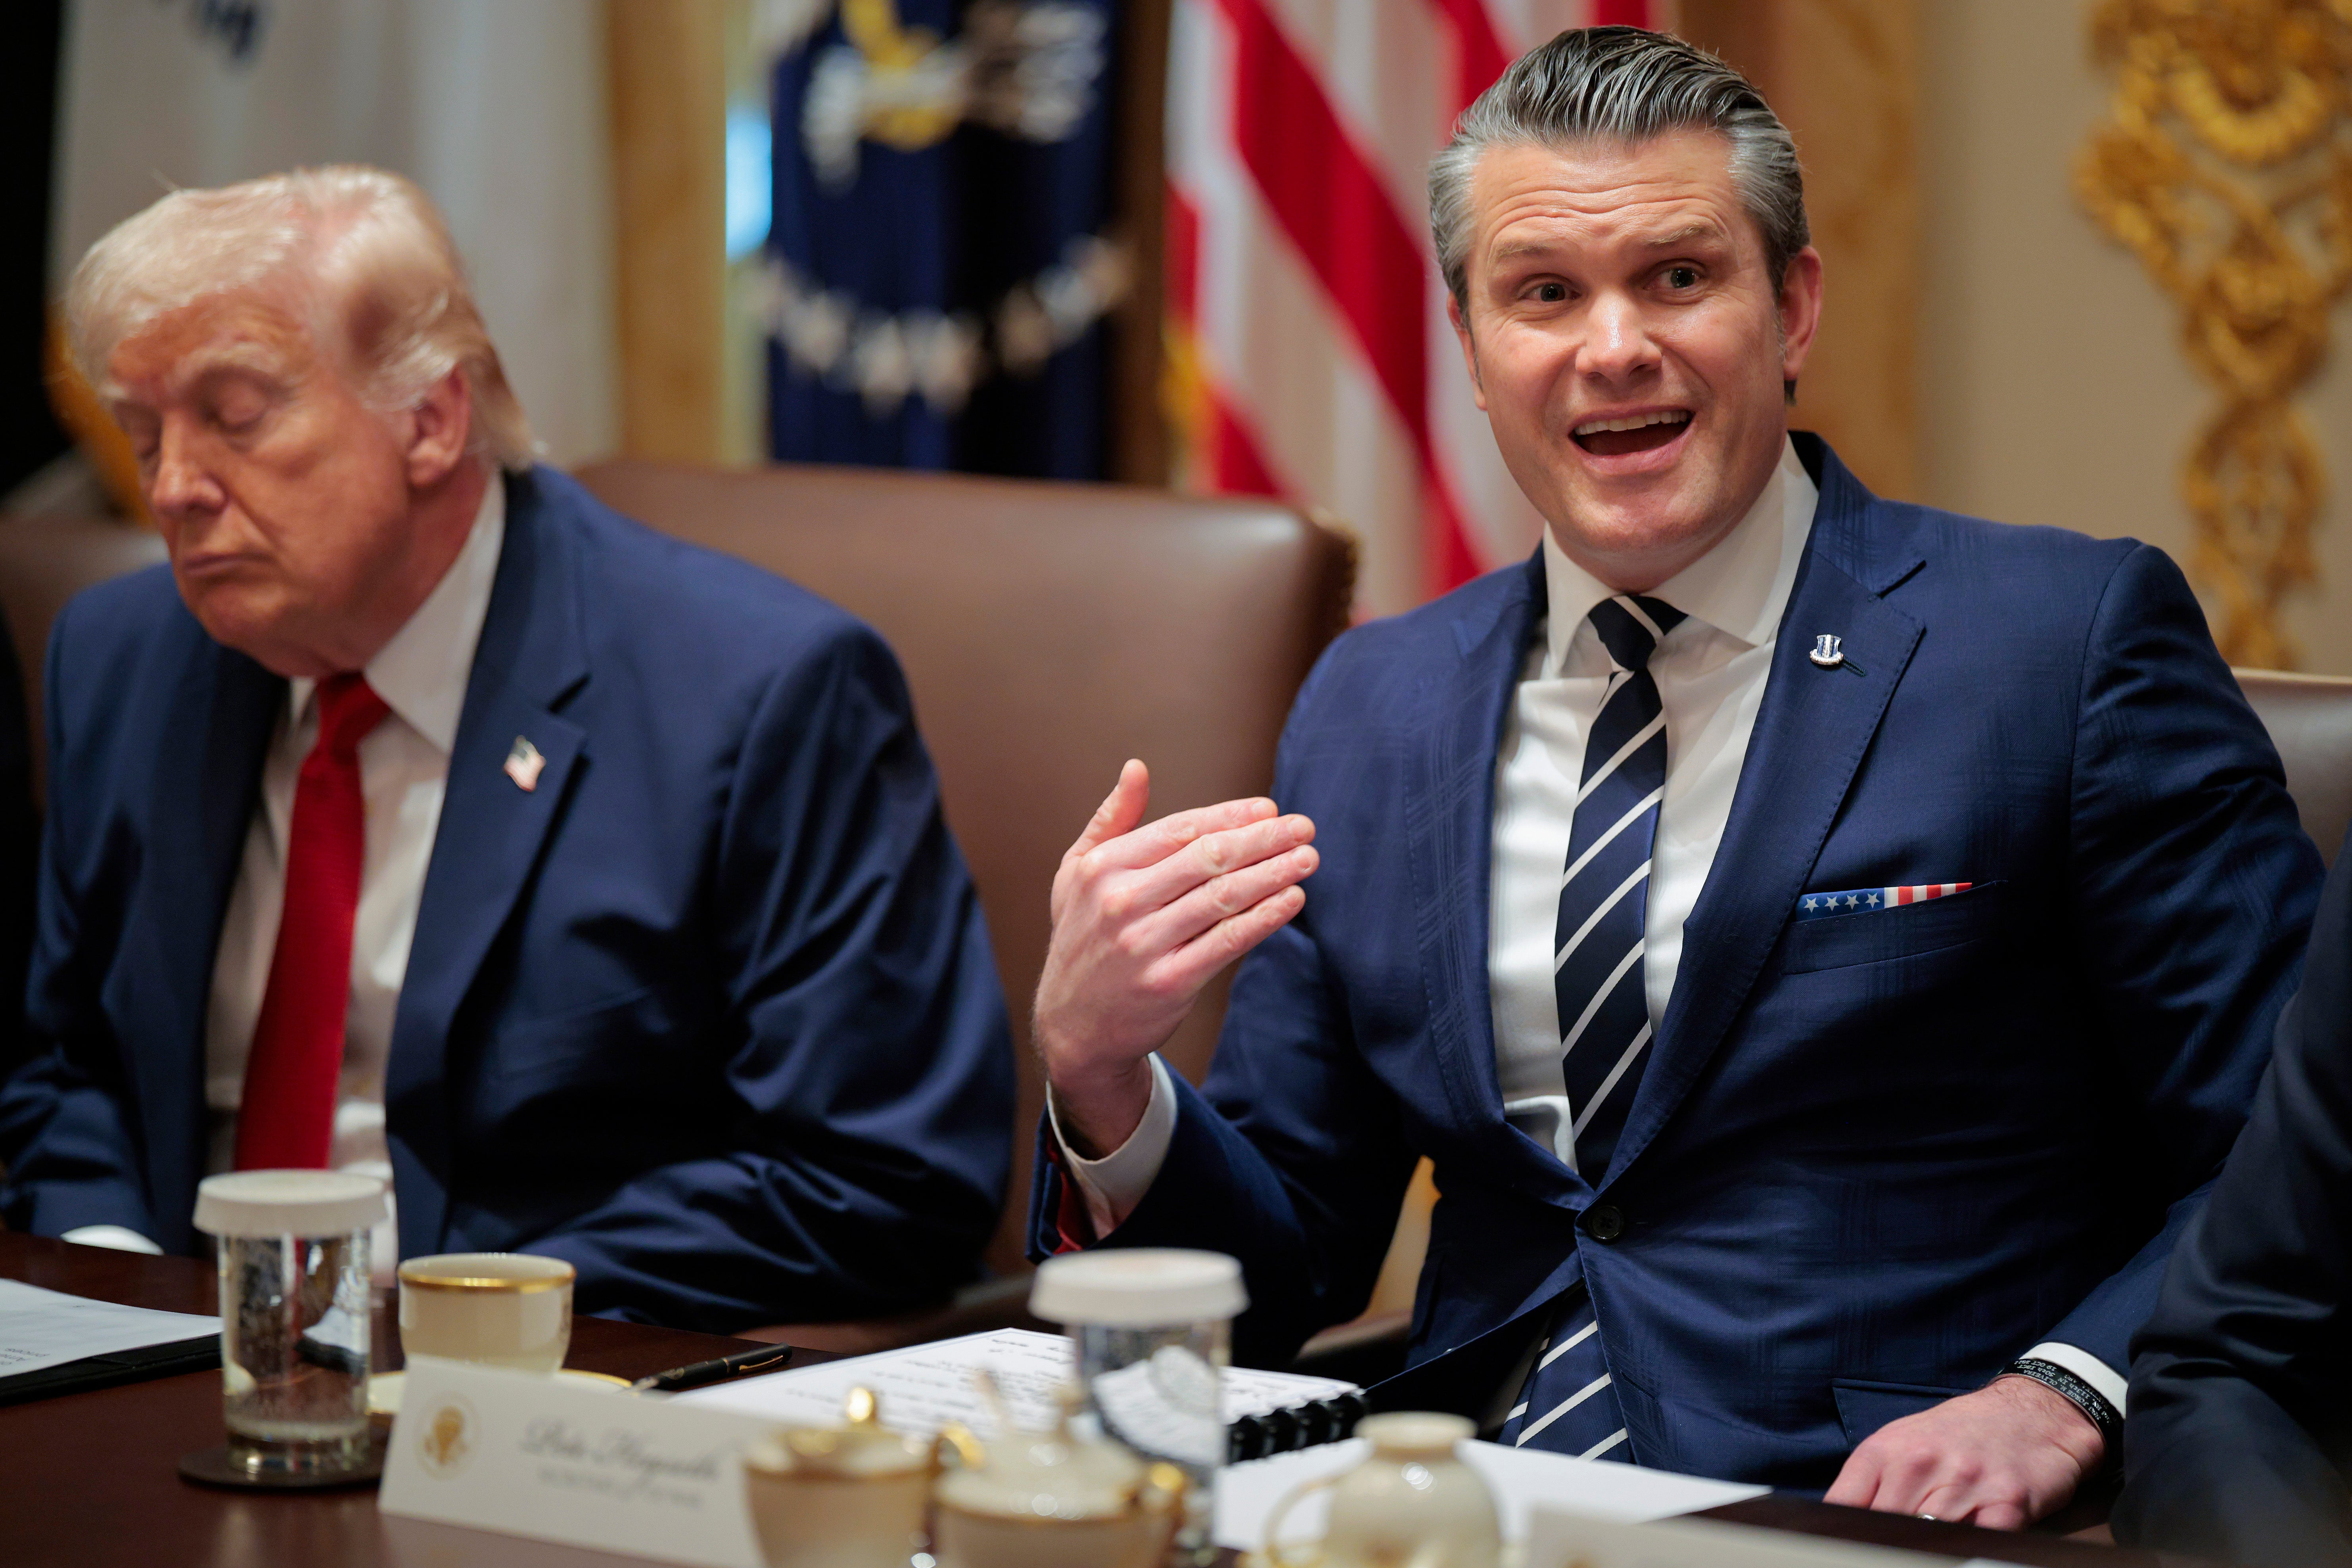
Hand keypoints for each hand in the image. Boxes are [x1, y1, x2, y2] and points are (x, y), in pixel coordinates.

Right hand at [1034, 760, 1317, 1155]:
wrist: (1072, 1028)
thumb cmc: (1082, 941)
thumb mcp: (1076, 875)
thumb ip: (1110, 821)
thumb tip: (1136, 768)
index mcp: (1103, 868)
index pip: (1180, 830)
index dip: (1230, 816)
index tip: (1269, 809)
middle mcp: (1121, 901)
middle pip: (1208, 858)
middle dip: (1264, 839)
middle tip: (1304, 827)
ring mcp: (1145, 943)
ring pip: (1224, 897)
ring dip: (1274, 873)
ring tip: (1307, 858)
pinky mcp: (1169, 982)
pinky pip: (1228, 941)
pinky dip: (1265, 917)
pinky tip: (1292, 900)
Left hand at [1823, 1375, 2104, 1529]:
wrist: (2032, 1412)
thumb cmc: (1959, 1433)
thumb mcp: (1902, 1443)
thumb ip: (1870, 1484)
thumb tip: (1840, 1523)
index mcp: (1886, 1451)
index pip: (1844, 1506)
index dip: (1841, 1533)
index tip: (1845, 1546)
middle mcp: (1921, 1464)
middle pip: (1885, 1529)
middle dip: (1887, 1544)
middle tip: (1895, 1548)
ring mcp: (1965, 1484)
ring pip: (1930, 1540)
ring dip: (1928, 1550)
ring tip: (1929, 1548)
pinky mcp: (2008, 1504)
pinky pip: (1980, 1544)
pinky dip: (1970, 1552)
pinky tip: (1966, 1549)